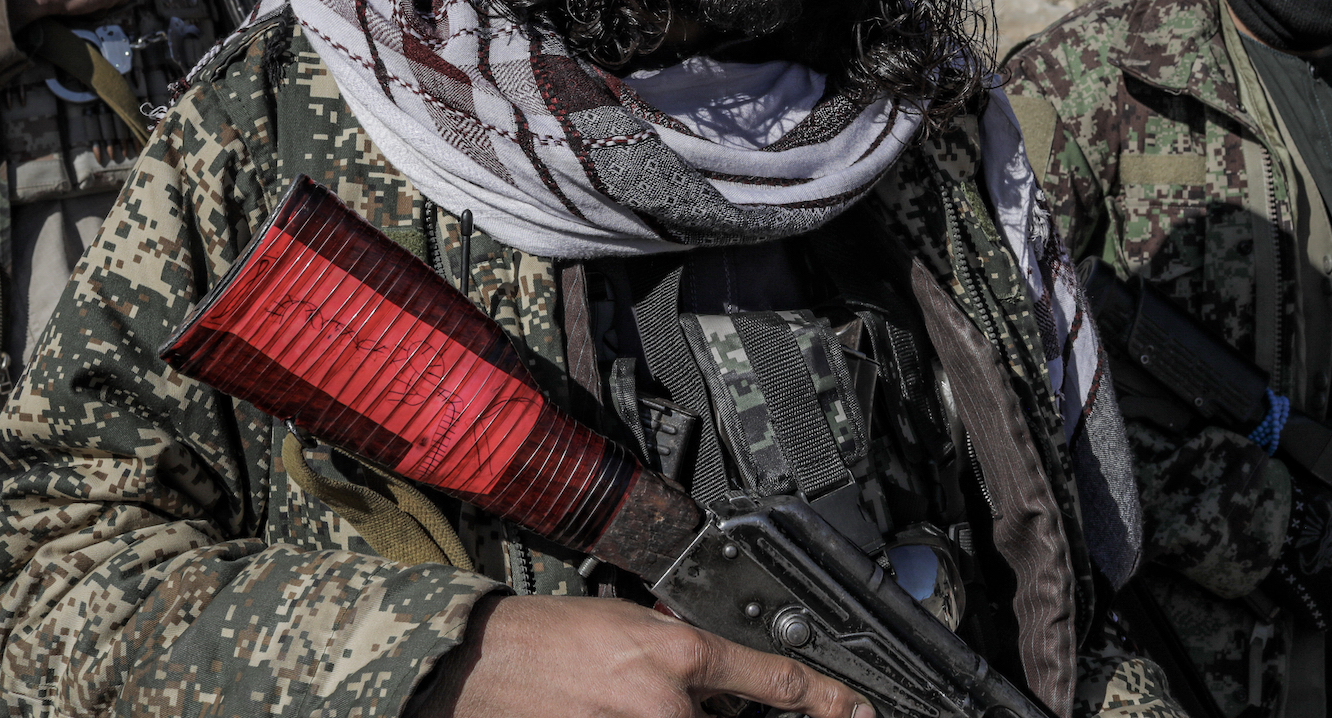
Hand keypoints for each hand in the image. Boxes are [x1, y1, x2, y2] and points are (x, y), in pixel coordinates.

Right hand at [410, 595, 871, 717]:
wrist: (477, 669)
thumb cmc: (542, 638)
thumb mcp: (627, 624)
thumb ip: (684, 652)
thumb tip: (726, 678)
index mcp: (675, 657)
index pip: (776, 683)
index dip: (828, 702)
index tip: (855, 711)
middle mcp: (667, 708)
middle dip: (742, 715)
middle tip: (684, 699)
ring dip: (685, 717)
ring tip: (631, 698)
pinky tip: (610, 710)